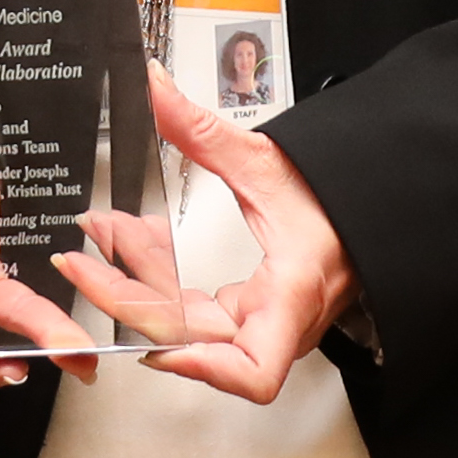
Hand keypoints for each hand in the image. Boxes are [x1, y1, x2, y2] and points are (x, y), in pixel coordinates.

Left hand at [52, 73, 356, 407]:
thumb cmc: (340, 191)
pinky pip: (201, 307)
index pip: (252, 371)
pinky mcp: (260, 309)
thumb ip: (199, 128)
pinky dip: (166, 276)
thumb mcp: (264, 158)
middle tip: (82, 262)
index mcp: (292, 292)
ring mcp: (270, 319)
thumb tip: (155, 87)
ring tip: (108, 233)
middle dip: (129, 295)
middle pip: (193, 337)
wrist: (375, 194)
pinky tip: (143, 242)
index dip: (197, 369)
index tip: (146, 344)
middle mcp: (281, 319)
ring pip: (190, 320)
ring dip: (142, 279)